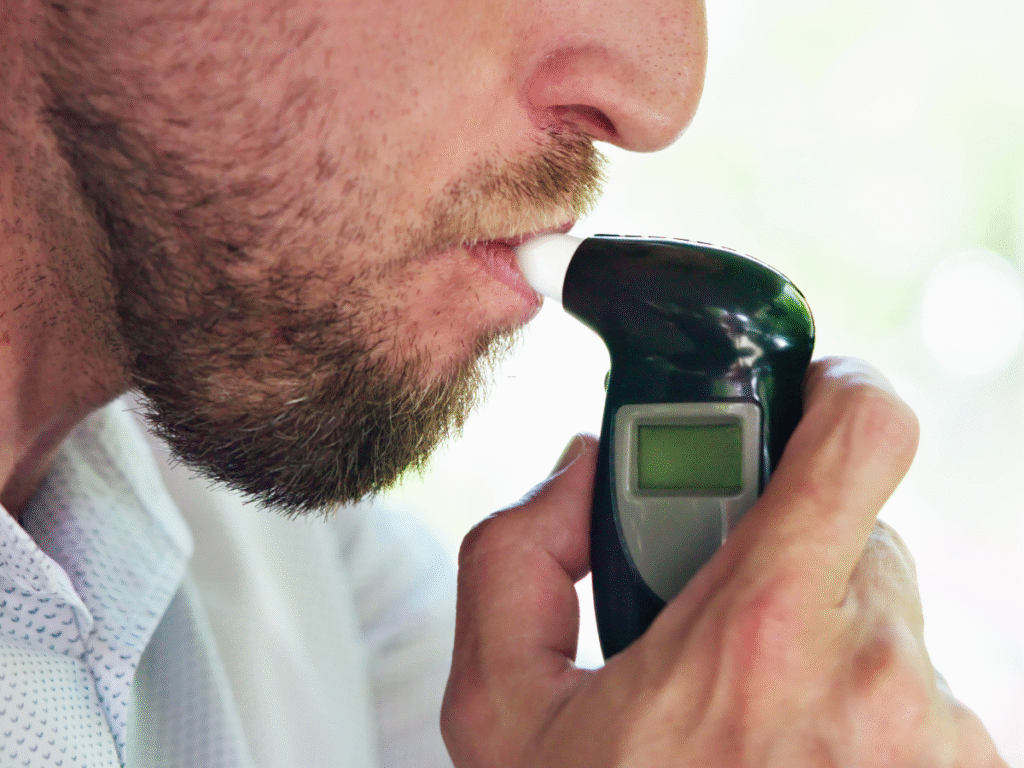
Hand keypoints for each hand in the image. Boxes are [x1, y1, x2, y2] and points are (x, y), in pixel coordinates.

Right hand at [441, 357, 1005, 766]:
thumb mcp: (500, 716)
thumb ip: (517, 558)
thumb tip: (583, 475)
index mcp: (757, 633)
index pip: (862, 438)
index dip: (840, 393)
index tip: (810, 397)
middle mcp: (874, 680)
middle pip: (861, 537)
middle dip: (789, 560)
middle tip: (723, 626)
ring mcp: (940, 743)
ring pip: (892, 624)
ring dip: (825, 647)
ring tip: (756, 730)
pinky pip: (926, 702)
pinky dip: (870, 716)